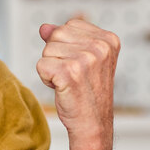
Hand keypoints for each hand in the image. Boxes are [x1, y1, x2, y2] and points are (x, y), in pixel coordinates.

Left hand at [35, 18, 119, 141]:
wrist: (93, 123)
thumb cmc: (88, 93)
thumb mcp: (82, 59)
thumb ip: (65, 39)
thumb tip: (44, 27)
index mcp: (108, 39)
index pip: (69, 25)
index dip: (67, 46)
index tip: (81, 65)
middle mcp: (100, 47)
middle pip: (56, 35)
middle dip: (57, 56)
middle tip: (73, 75)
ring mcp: (85, 59)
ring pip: (47, 50)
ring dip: (51, 68)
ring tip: (69, 82)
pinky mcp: (69, 72)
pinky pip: (41, 65)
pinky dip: (46, 79)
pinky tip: (62, 88)